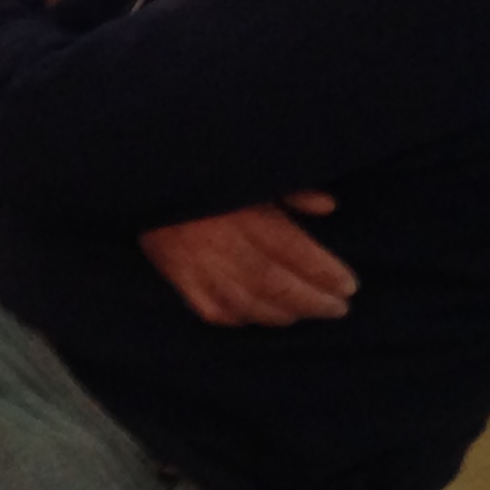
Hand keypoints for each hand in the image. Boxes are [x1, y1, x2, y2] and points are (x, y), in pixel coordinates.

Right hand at [141, 192, 351, 327]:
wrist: (139, 177)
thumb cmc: (203, 171)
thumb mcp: (249, 169)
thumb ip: (289, 188)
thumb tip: (328, 207)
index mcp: (240, 213)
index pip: (293, 251)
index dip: (325, 272)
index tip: (350, 284)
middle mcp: (219, 244)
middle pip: (275, 284)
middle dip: (313, 301)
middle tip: (339, 308)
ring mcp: (195, 266)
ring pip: (248, 304)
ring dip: (283, 314)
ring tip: (306, 312)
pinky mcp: (176, 278)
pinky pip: (215, 311)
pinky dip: (242, 319)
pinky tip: (259, 316)